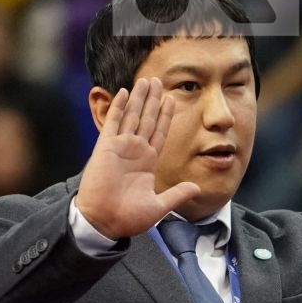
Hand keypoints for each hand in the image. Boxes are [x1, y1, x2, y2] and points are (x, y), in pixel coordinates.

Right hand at [74, 76, 200, 239]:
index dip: (166, 115)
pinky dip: (119, 107)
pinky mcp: (106, 147)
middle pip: (147, 119)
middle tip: (158, 80)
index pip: (160, 132)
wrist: (103, 223)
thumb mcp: (159, 206)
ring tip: (146, 80)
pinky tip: (125, 92)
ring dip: (139, 98)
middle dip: (153, 100)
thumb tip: (197, 189)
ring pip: (132, 116)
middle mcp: (135, 151)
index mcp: (147, 162)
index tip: (172, 99)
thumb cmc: (127, 218)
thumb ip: (177, 195)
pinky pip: (113, 122)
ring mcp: (120, 147)